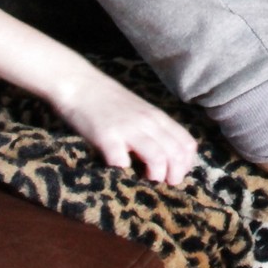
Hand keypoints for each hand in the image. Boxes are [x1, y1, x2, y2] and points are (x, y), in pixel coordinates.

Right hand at [52, 70, 200, 185]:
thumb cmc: (107, 100)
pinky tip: (121, 173)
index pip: (187, 143)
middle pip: (177, 153)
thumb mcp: (139, 112)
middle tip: (165, 184)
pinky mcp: (107, 136)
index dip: (186, 164)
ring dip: (156, 176)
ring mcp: (128, 129)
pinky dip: (124, 173)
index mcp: (158, 117)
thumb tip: (166, 157)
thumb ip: (152, 129)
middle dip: (175, 175)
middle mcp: (148, 122)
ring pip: (158, 158)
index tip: (176, 175)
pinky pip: (122, 161)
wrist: (79, 83)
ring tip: (148, 181)